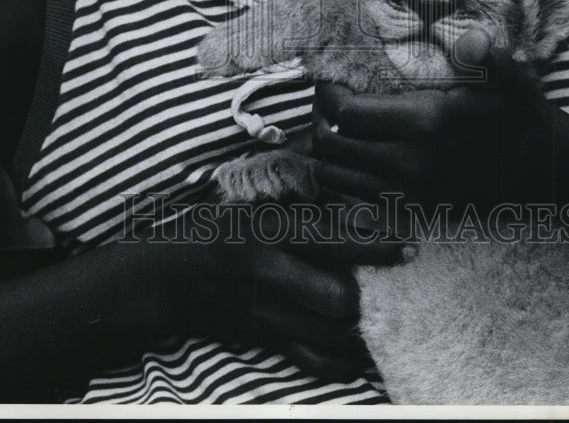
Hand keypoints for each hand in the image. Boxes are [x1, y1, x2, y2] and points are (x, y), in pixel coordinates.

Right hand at [164, 198, 401, 379]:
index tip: (408, 246)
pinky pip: (314, 361)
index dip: (377, 244)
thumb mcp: (246, 208)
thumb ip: (293, 209)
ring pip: (332, 333)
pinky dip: (341, 360)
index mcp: (267, 231)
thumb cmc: (207, 231)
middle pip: (339, 296)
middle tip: (384, 284)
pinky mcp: (261, 339)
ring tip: (375, 313)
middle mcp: (269, 273)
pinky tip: (354, 349)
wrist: (160, 278)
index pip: (334, 238)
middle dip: (365, 292)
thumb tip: (346, 206)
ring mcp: (265, 312)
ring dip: (359, 325)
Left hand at [312, 29, 551, 211]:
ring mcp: (408, 194)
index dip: (327, 93)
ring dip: (327, 148)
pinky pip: (353, 196)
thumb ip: (488, 60)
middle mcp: (410, 164)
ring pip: (334, 174)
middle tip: (329, 101)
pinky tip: (355, 153)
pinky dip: (343, 175)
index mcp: (426, 123)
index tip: (331, 80)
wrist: (541, 174)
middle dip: (320, 118)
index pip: (345, 112)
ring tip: (337, 125)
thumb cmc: (519, 117)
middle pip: (331, 143)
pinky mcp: (410, 213)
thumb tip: (469, 41)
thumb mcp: (512, 81)